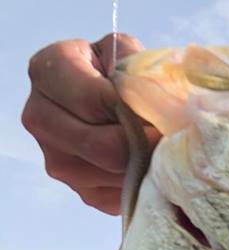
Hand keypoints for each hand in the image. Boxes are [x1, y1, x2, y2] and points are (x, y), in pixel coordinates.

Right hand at [21, 34, 160, 213]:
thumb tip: (157, 109)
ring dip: (145, 163)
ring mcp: (58, 162)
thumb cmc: (120, 73)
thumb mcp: (125, 53)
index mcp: (47, 72)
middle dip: (142, 142)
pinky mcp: (84, 193)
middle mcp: (41, 119)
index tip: (157, 111)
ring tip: (157, 145)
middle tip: (166, 135)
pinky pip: (122, 194)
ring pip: (116, 174)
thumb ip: (135, 71)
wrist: (115, 102)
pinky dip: (142, 181)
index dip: (131, 110)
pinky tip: (147, 162)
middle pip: (103, 147)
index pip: (93, 101)